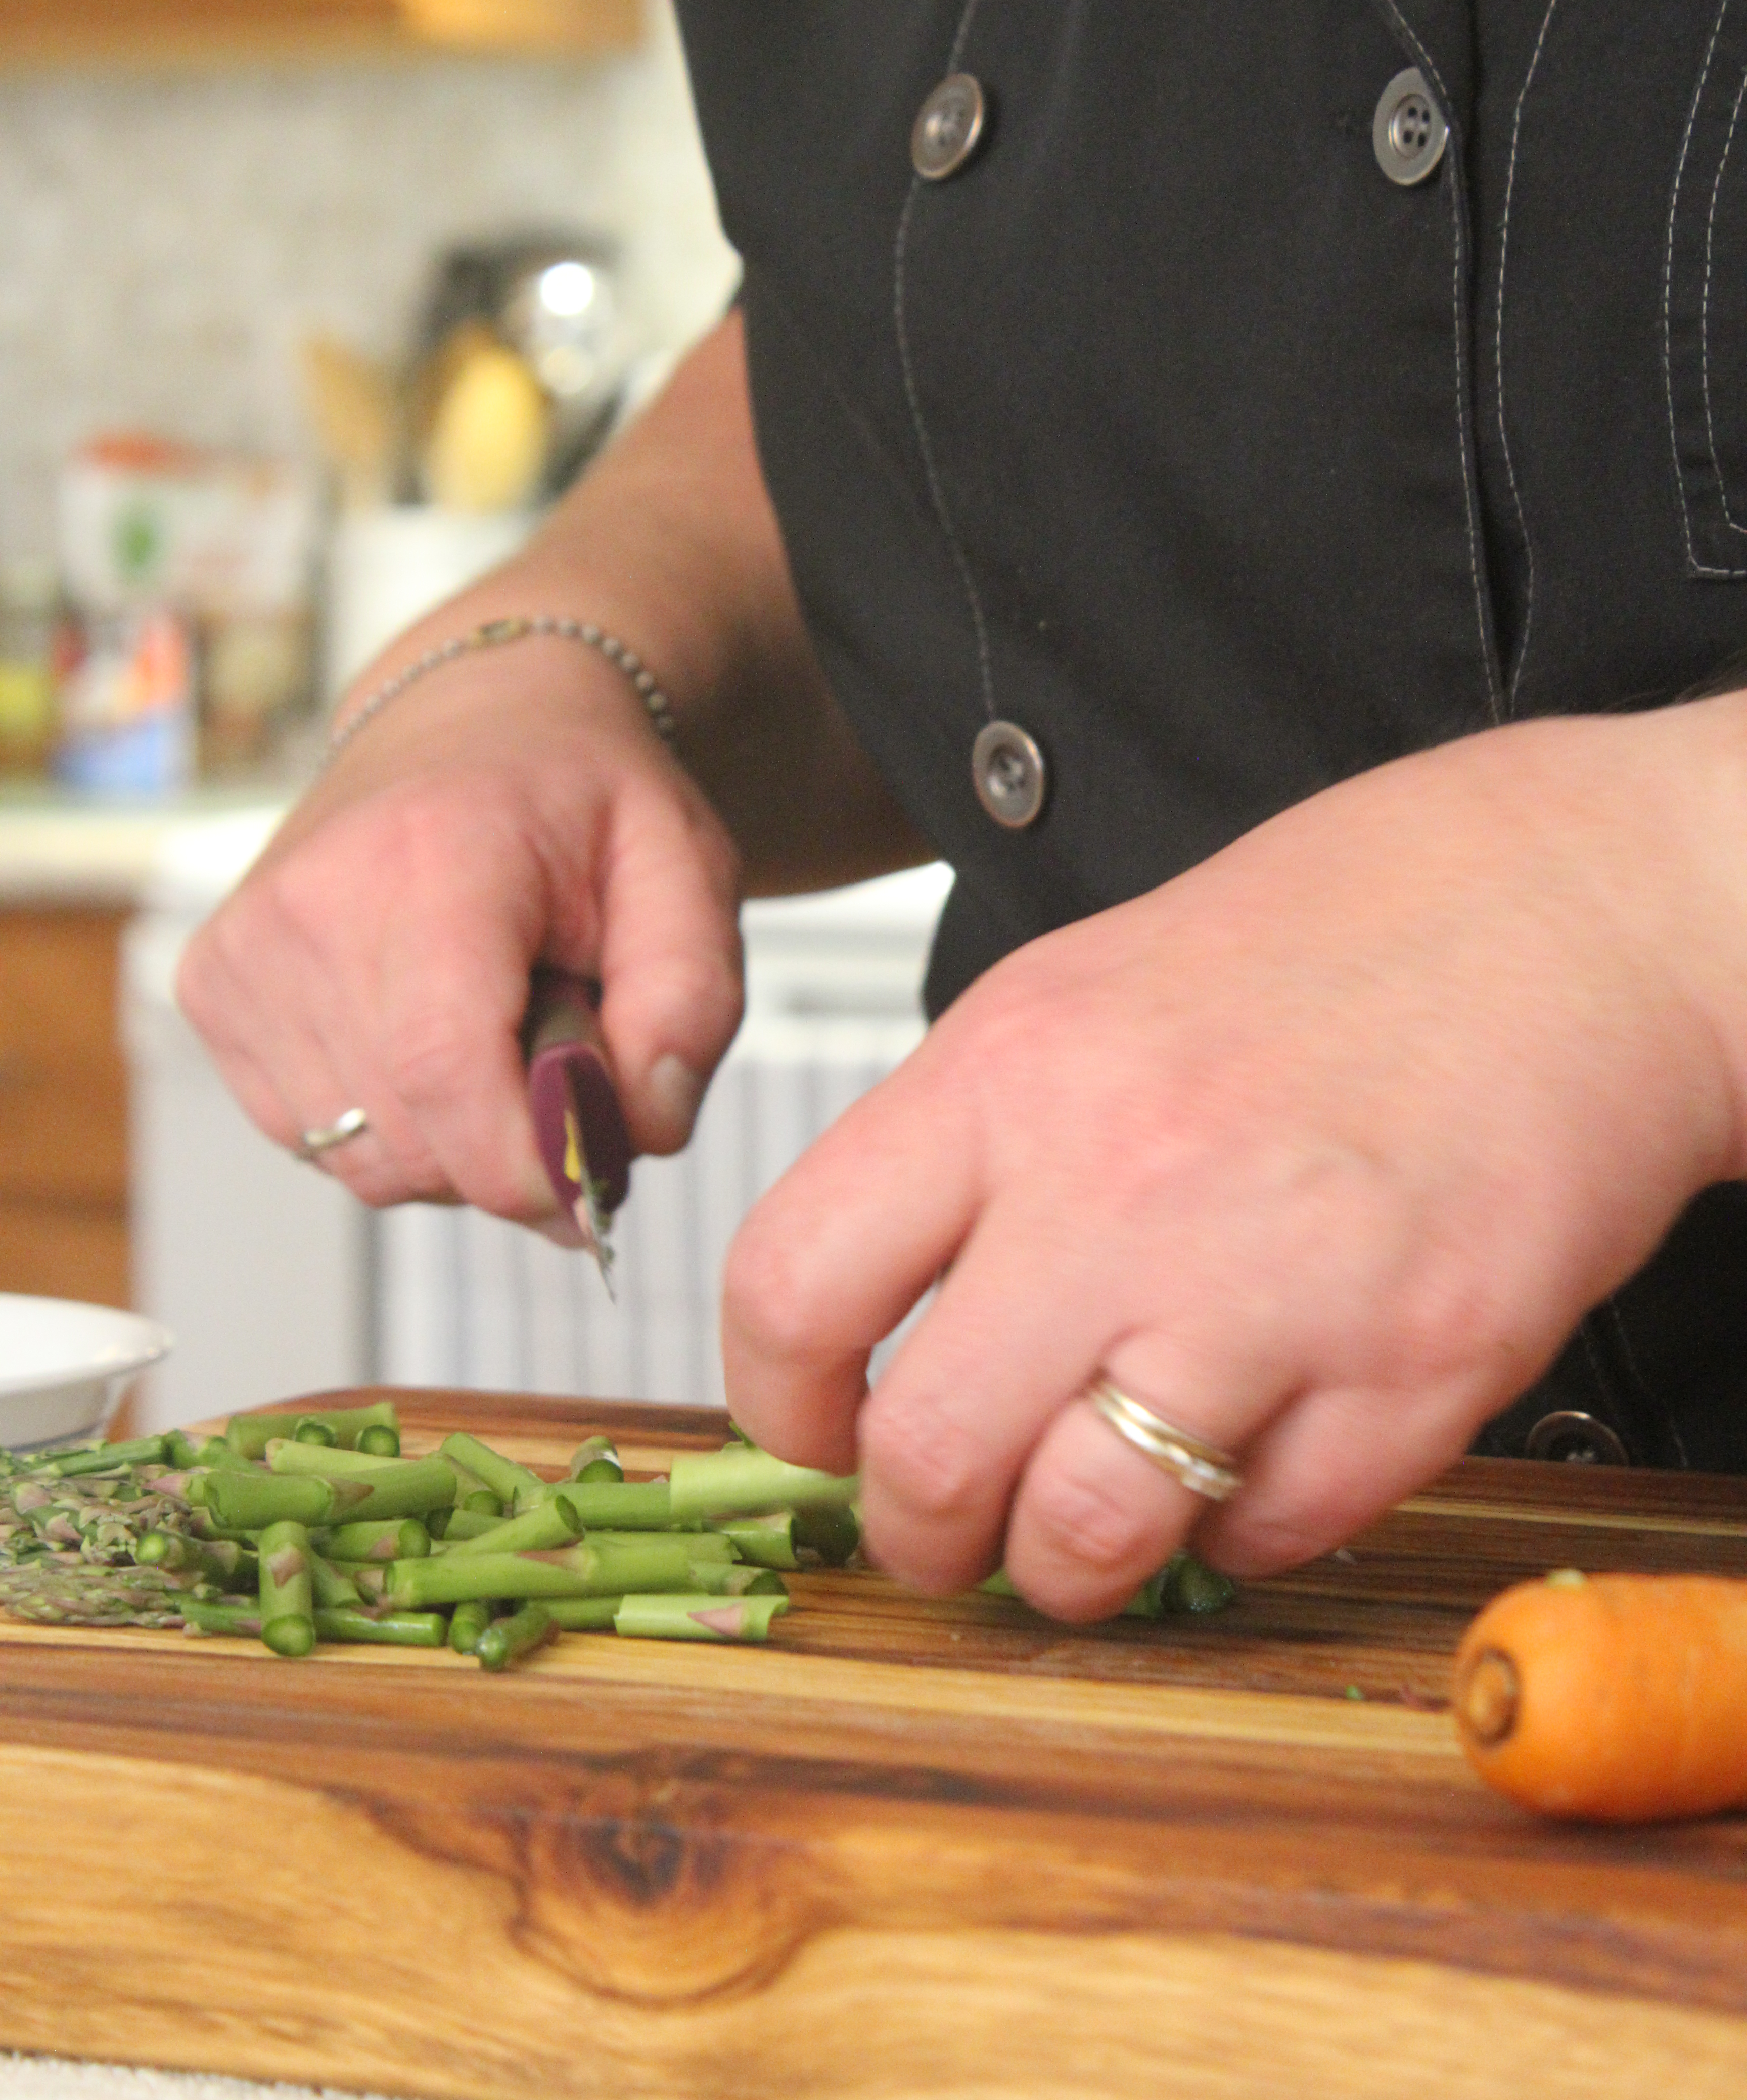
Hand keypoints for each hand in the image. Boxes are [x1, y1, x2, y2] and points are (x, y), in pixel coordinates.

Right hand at [177, 636, 742, 1234]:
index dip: (526, 1162)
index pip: (446, 1070)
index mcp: (431, 856)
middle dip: (510, 1146)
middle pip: (411, 1138)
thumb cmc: (582, 800)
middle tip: (562, 1052)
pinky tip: (429, 1034)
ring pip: (362, 1159)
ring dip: (452, 1139)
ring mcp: (244, 950)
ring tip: (495, 1030)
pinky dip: (392, 1123)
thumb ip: (691, 1003)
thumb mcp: (686, 871)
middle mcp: (310, 904)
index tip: (593, 1166)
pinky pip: (315, 1138)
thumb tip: (643, 1128)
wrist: (476, 720)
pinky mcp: (212, 989)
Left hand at [722, 706, 1746, 1612]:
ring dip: (1070, 1569)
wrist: (1574, 911)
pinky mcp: (1418, 1369)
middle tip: (950, 1529)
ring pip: (1087, 1534)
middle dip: (918, 1533)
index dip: (779, 1402)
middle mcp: (1120, 1182)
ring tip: (1091, 1533)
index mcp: (1010, 1070)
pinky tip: (1258, 1458)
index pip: (792, 1283)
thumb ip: (970, 1145)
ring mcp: (1275, 1287)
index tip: (819, 1428)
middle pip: (925, 1456)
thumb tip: (872, 1309)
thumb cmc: (1336, 939)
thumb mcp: (1085, 988)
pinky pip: (1272, 1534)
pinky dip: (1246, 1529)